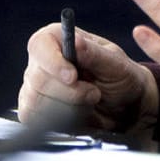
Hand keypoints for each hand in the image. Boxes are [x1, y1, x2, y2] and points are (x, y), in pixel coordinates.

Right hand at [17, 23, 156, 136]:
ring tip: (89, 102)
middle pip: (39, 79)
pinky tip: (78, 114)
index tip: (72, 77)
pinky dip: (61, 121)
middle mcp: (42, 61)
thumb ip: (94, 53)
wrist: (125, 106)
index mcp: (58, 39)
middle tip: (95, 93)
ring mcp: (34, 86)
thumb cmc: (121, 77)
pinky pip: (37, 119)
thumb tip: (75, 40)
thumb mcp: (115, 63)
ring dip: (70, 108)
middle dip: (71, 92)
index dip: (53, 62)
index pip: (40, 45)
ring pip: (38, 102)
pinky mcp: (33, 110)